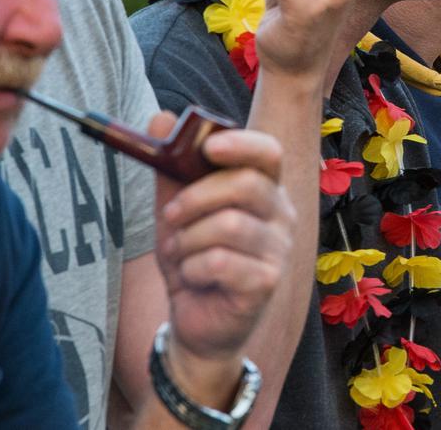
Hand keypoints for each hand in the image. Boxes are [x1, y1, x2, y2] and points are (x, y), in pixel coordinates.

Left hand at [151, 113, 294, 398]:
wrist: (196, 321)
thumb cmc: (193, 257)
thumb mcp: (176, 209)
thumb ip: (171, 167)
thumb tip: (159, 118)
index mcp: (264, 188)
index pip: (268, 152)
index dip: (241, 144)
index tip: (207, 149)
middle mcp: (281, 214)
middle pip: (247, 184)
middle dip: (196, 197)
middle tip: (171, 216)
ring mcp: (278, 249)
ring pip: (228, 225)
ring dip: (188, 240)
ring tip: (181, 253)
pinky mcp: (266, 282)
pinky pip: (220, 262)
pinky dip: (193, 268)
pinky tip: (193, 278)